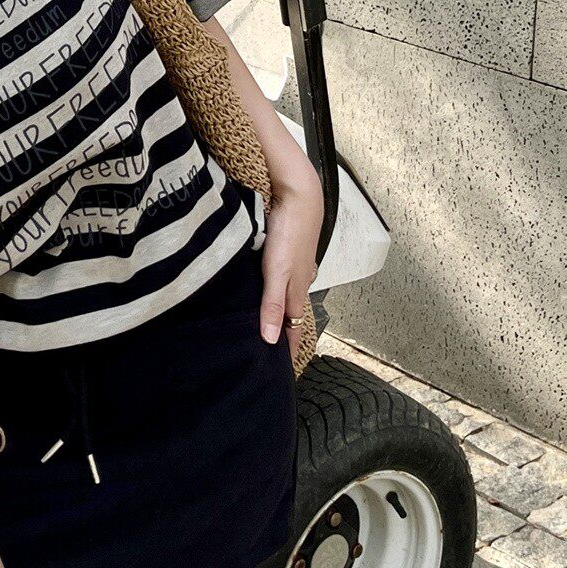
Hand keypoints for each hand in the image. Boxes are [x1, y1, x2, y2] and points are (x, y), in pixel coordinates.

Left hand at [259, 176, 323, 367]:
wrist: (300, 198)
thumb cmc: (289, 234)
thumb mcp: (276, 273)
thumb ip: (272, 304)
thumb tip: (271, 340)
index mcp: (296, 291)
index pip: (293, 329)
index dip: (290, 349)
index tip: (285, 370)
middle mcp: (298, 281)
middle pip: (290, 315)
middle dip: (284, 335)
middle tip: (273, 354)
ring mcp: (294, 266)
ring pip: (286, 297)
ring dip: (280, 313)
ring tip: (269, 326)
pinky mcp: (287, 252)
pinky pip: (282, 280)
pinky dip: (275, 292)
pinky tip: (267, 289)